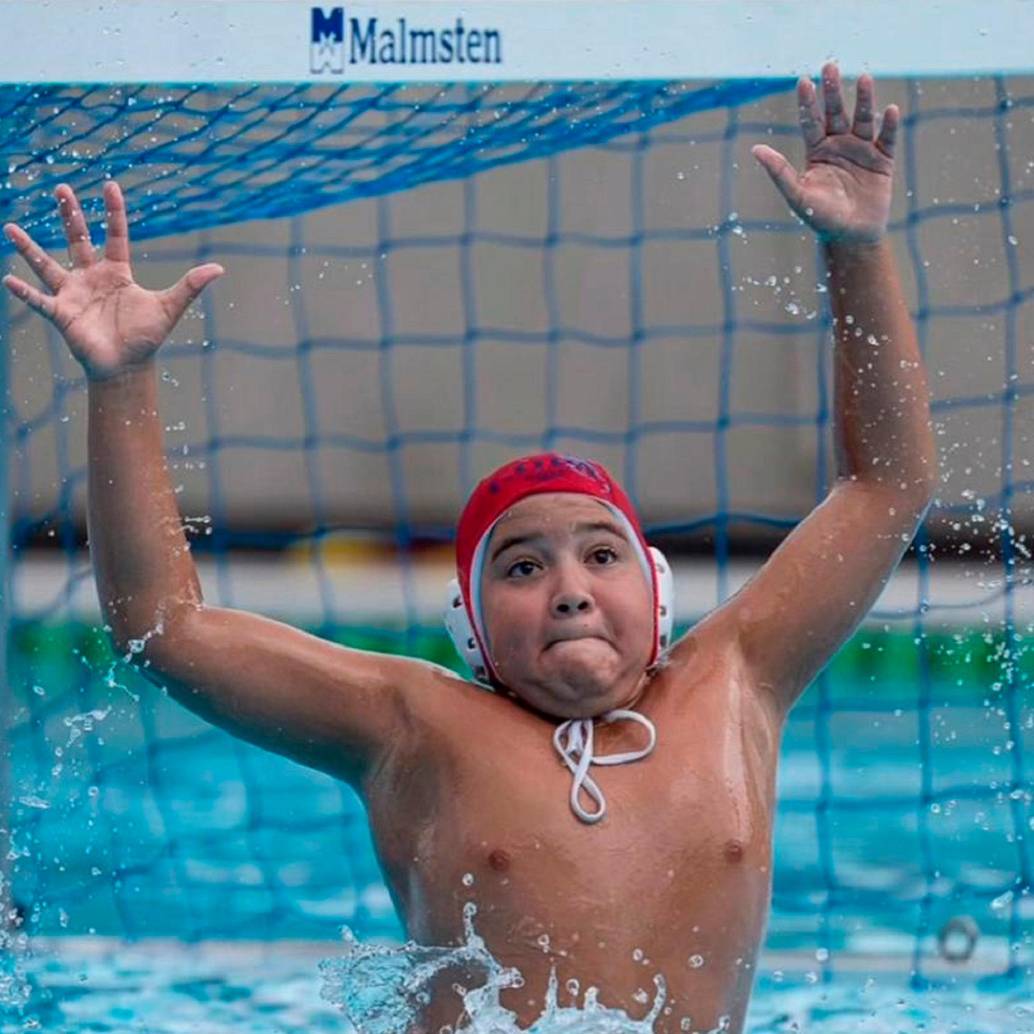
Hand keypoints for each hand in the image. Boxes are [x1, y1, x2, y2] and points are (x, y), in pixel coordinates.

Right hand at [2, 181, 223, 380]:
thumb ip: (189, 287)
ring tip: (10, 227)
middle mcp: (92, 277)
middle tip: (61, 188)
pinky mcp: (62, 313)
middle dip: (70, 215)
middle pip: (78, 239)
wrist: (127, 366)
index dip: (113, 212)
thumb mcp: (169, 308)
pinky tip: (8, 279)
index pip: (115, 235)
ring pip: (47, 264)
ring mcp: (73, 293)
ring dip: (29, 248)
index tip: (109, 184)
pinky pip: (39, 300)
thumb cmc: (146, 337)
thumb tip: (218, 269)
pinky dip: (25, 292)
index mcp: (117, 272)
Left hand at [752, 62, 896, 243]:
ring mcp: (862, 151)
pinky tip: (889, 110)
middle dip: (833, 91)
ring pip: (863, 119)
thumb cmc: (820, 218)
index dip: (807, 102)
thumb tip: (755, 149)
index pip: (810, 122)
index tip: (803, 81)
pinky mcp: (883, 161)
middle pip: (835, 113)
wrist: (850, 237)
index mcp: (817, 151)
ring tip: (864, 78)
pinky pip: (887, 139)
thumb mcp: (797, 194)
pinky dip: (889, 126)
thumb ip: (778, 171)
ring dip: (864, 100)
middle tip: (830, 66)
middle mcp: (839, 146)